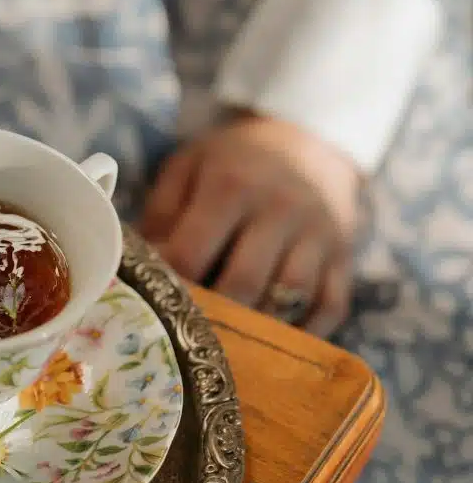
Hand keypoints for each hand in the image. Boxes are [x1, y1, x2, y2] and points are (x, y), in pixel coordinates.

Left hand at [140, 115, 360, 336]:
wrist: (308, 139)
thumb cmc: (233, 161)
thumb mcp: (187, 168)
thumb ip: (159, 216)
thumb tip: (139, 269)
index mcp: (232, 186)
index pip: (191, 254)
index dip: (166, 285)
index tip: (151, 304)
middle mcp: (281, 210)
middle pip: (242, 284)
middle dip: (210, 316)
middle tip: (185, 335)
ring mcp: (319, 236)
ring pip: (288, 301)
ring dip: (255, 330)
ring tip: (226, 342)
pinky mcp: (344, 259)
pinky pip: (329, 309)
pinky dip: (302, 335)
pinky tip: (270, 342)